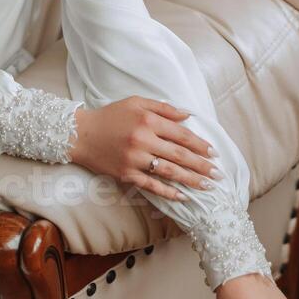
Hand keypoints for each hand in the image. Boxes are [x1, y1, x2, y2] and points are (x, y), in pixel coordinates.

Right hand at [69, 95, 219, 200]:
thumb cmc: (110, 116)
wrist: (81, 134)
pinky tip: (182, 196)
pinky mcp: (126, 174)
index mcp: (147, 120)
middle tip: (218, 174)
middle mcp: (143, 140)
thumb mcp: (135, 102)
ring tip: (207, 186)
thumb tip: (188, 116)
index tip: (213, 153)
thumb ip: (163, 108)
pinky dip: (168, 192)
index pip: (181, 134)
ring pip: (169, 172)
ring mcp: (134, 159)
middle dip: (202, 165)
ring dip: (191, 180)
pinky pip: (151, 185)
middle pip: (179, 155)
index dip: (199, 145)